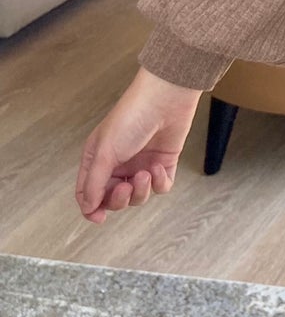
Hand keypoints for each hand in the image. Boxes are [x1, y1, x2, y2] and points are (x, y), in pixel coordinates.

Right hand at [75, 67, 201, 223]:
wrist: (165, 99)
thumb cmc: (131, 118)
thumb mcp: (105, 152)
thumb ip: (94, 183)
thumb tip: (87, 208)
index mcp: (97, 159)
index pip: (89, 192)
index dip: (92, 207)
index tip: (99, 217)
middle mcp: (118, 164)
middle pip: (114, 199)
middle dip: (119, 199)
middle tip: (125, 187)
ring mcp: (140, 165)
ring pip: (138, 196)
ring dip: (142, 190)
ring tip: (146, 173)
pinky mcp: (163, 164)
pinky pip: (160, 187)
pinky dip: (160, 182)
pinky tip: (159, 167)